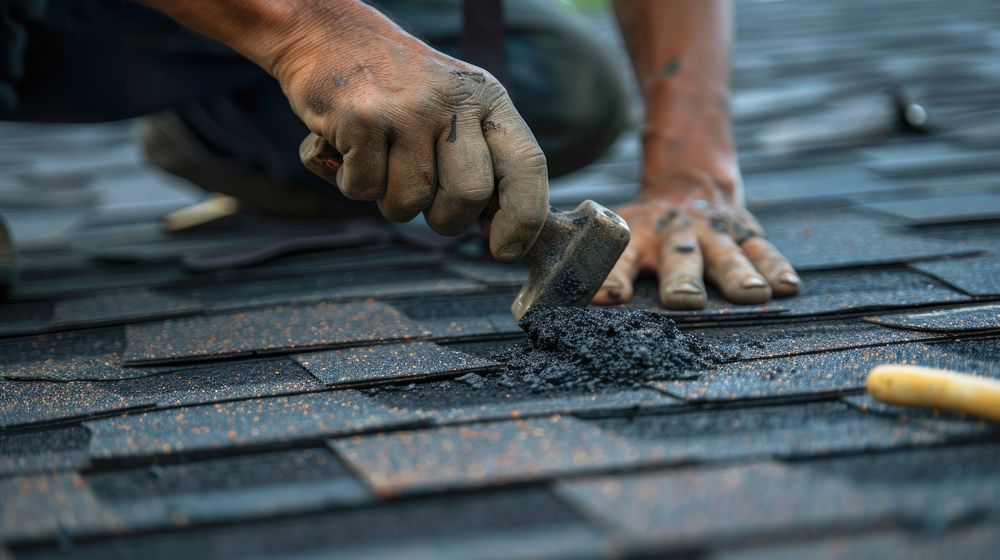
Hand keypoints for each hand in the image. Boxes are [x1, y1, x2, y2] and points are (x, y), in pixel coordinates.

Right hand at [268, 2, 547, 260]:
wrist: (329, 36)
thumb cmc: (398, 91)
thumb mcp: (455, 109)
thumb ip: (482, 161)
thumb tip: (502, 230)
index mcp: (487, 99)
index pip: (527, 165)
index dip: (524, 217)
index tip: (506, 250)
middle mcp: (454, 100)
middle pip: (469, 195)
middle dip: (447, 220)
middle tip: (427, 207)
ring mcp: (408, 108)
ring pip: (410, 202)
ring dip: (390, 200)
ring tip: (381, 161)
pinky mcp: (362, 117)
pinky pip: (363, 189)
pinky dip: (350, 181)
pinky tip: (349, 148)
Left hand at [593, 172, 800, 308]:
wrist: (687, 182)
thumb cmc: (641, 230)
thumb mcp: (610, 234)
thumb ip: (587, 264)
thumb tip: (548, 295)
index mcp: (633, 236)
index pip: (619, 258)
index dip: (612, 278)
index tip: (612, 299)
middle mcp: (674, 234)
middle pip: (679, 257)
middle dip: (682, 279)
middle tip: (685, 300)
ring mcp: (713, 232)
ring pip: (726, 254)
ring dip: (738, 275)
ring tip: (752, 296)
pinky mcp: (745, 232)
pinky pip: (763, 250)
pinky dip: (776, 267)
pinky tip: (788, 287)